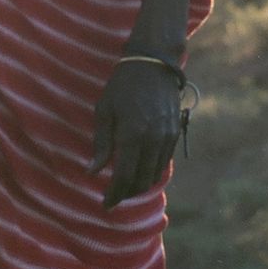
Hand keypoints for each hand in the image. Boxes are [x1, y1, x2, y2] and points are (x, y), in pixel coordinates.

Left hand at [95, 55, 186, 206]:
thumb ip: (101, 144)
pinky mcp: (175, 134)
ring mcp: (167, 138)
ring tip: (124, 186)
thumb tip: (93, 172)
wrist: (153, 64)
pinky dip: (150, 172)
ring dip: (139, 185)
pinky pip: (163, 163)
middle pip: (141, 181)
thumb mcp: (104, 112)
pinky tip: (138, 170)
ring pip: (154, 175)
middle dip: (126, 193)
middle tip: (113, 196)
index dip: (114, 194)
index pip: (124, 176)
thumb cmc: (122, 87)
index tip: (105, 204)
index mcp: (133, 135)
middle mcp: (153, 140)